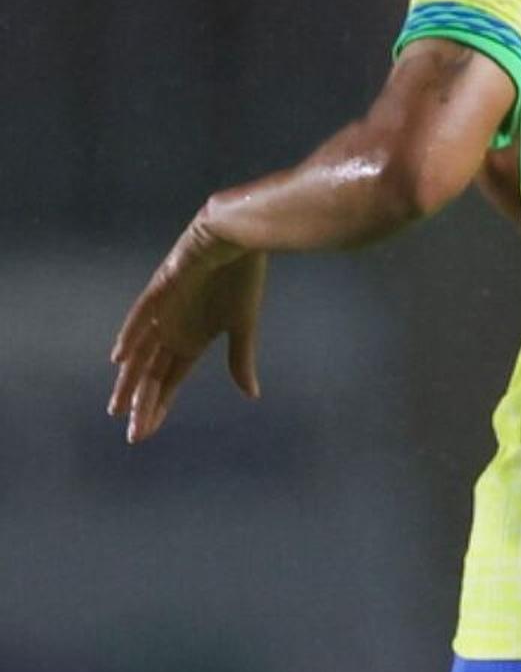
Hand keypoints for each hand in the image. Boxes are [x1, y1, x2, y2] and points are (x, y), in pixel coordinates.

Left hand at [108, 214, 267, 442]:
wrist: (238, 238)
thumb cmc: (241, 278)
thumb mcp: (243, 325)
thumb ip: (241, 359)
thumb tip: (251, 395)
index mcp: (191, 341)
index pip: (168, 382)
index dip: (156, 407)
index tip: (145, 434)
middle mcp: (171, 332)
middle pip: (150, 375)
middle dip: (141, 404)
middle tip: (132, 433)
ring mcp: (162, 313)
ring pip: (140, 354)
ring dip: (130, 380)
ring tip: (118, 407)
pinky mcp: (161, 290)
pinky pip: (142, 316)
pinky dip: (131, 335)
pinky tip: (120, 358)